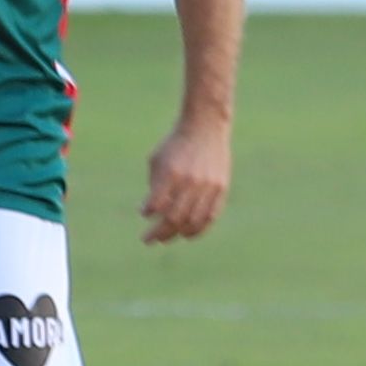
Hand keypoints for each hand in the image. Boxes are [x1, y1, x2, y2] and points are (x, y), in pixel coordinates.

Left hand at [141, 113, 231, 246]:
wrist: (205, 127)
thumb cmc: (176, 144)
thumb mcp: (158, 160)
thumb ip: (154, 186)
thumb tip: (150, 213)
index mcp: (171, 173)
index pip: (156, 206)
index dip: (148, 216)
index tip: (145, 218)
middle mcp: (190, 182)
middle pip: (174, 219)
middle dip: (160, 233)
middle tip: (150, 239)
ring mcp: (207, 186)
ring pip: (193, 222)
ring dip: (178, 234)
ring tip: (168, 237)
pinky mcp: (221, 188)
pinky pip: (210, 216)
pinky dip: (198, 229)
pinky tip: (188, 234)